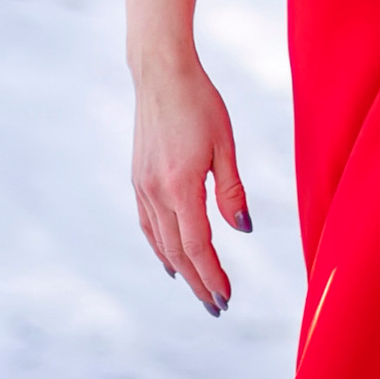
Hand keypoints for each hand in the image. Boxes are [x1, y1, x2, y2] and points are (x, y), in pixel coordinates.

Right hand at [131, 48, 250, 313]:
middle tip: (216, 306)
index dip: (212, 275)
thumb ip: (232, 191)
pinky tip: (168, 258)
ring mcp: (142, 186)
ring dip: (179, 268)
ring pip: (159, 240)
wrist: (160, 72)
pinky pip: (147, 223)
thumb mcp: (224, 145)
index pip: (197, 246)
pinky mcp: (138, 178)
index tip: (226, 298)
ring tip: (198, 288)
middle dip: (198, 281)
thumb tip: (241, 230)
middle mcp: (156, 192)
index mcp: (180, 186)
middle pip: (177, 251)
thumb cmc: (200, 102)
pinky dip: (159, 246)